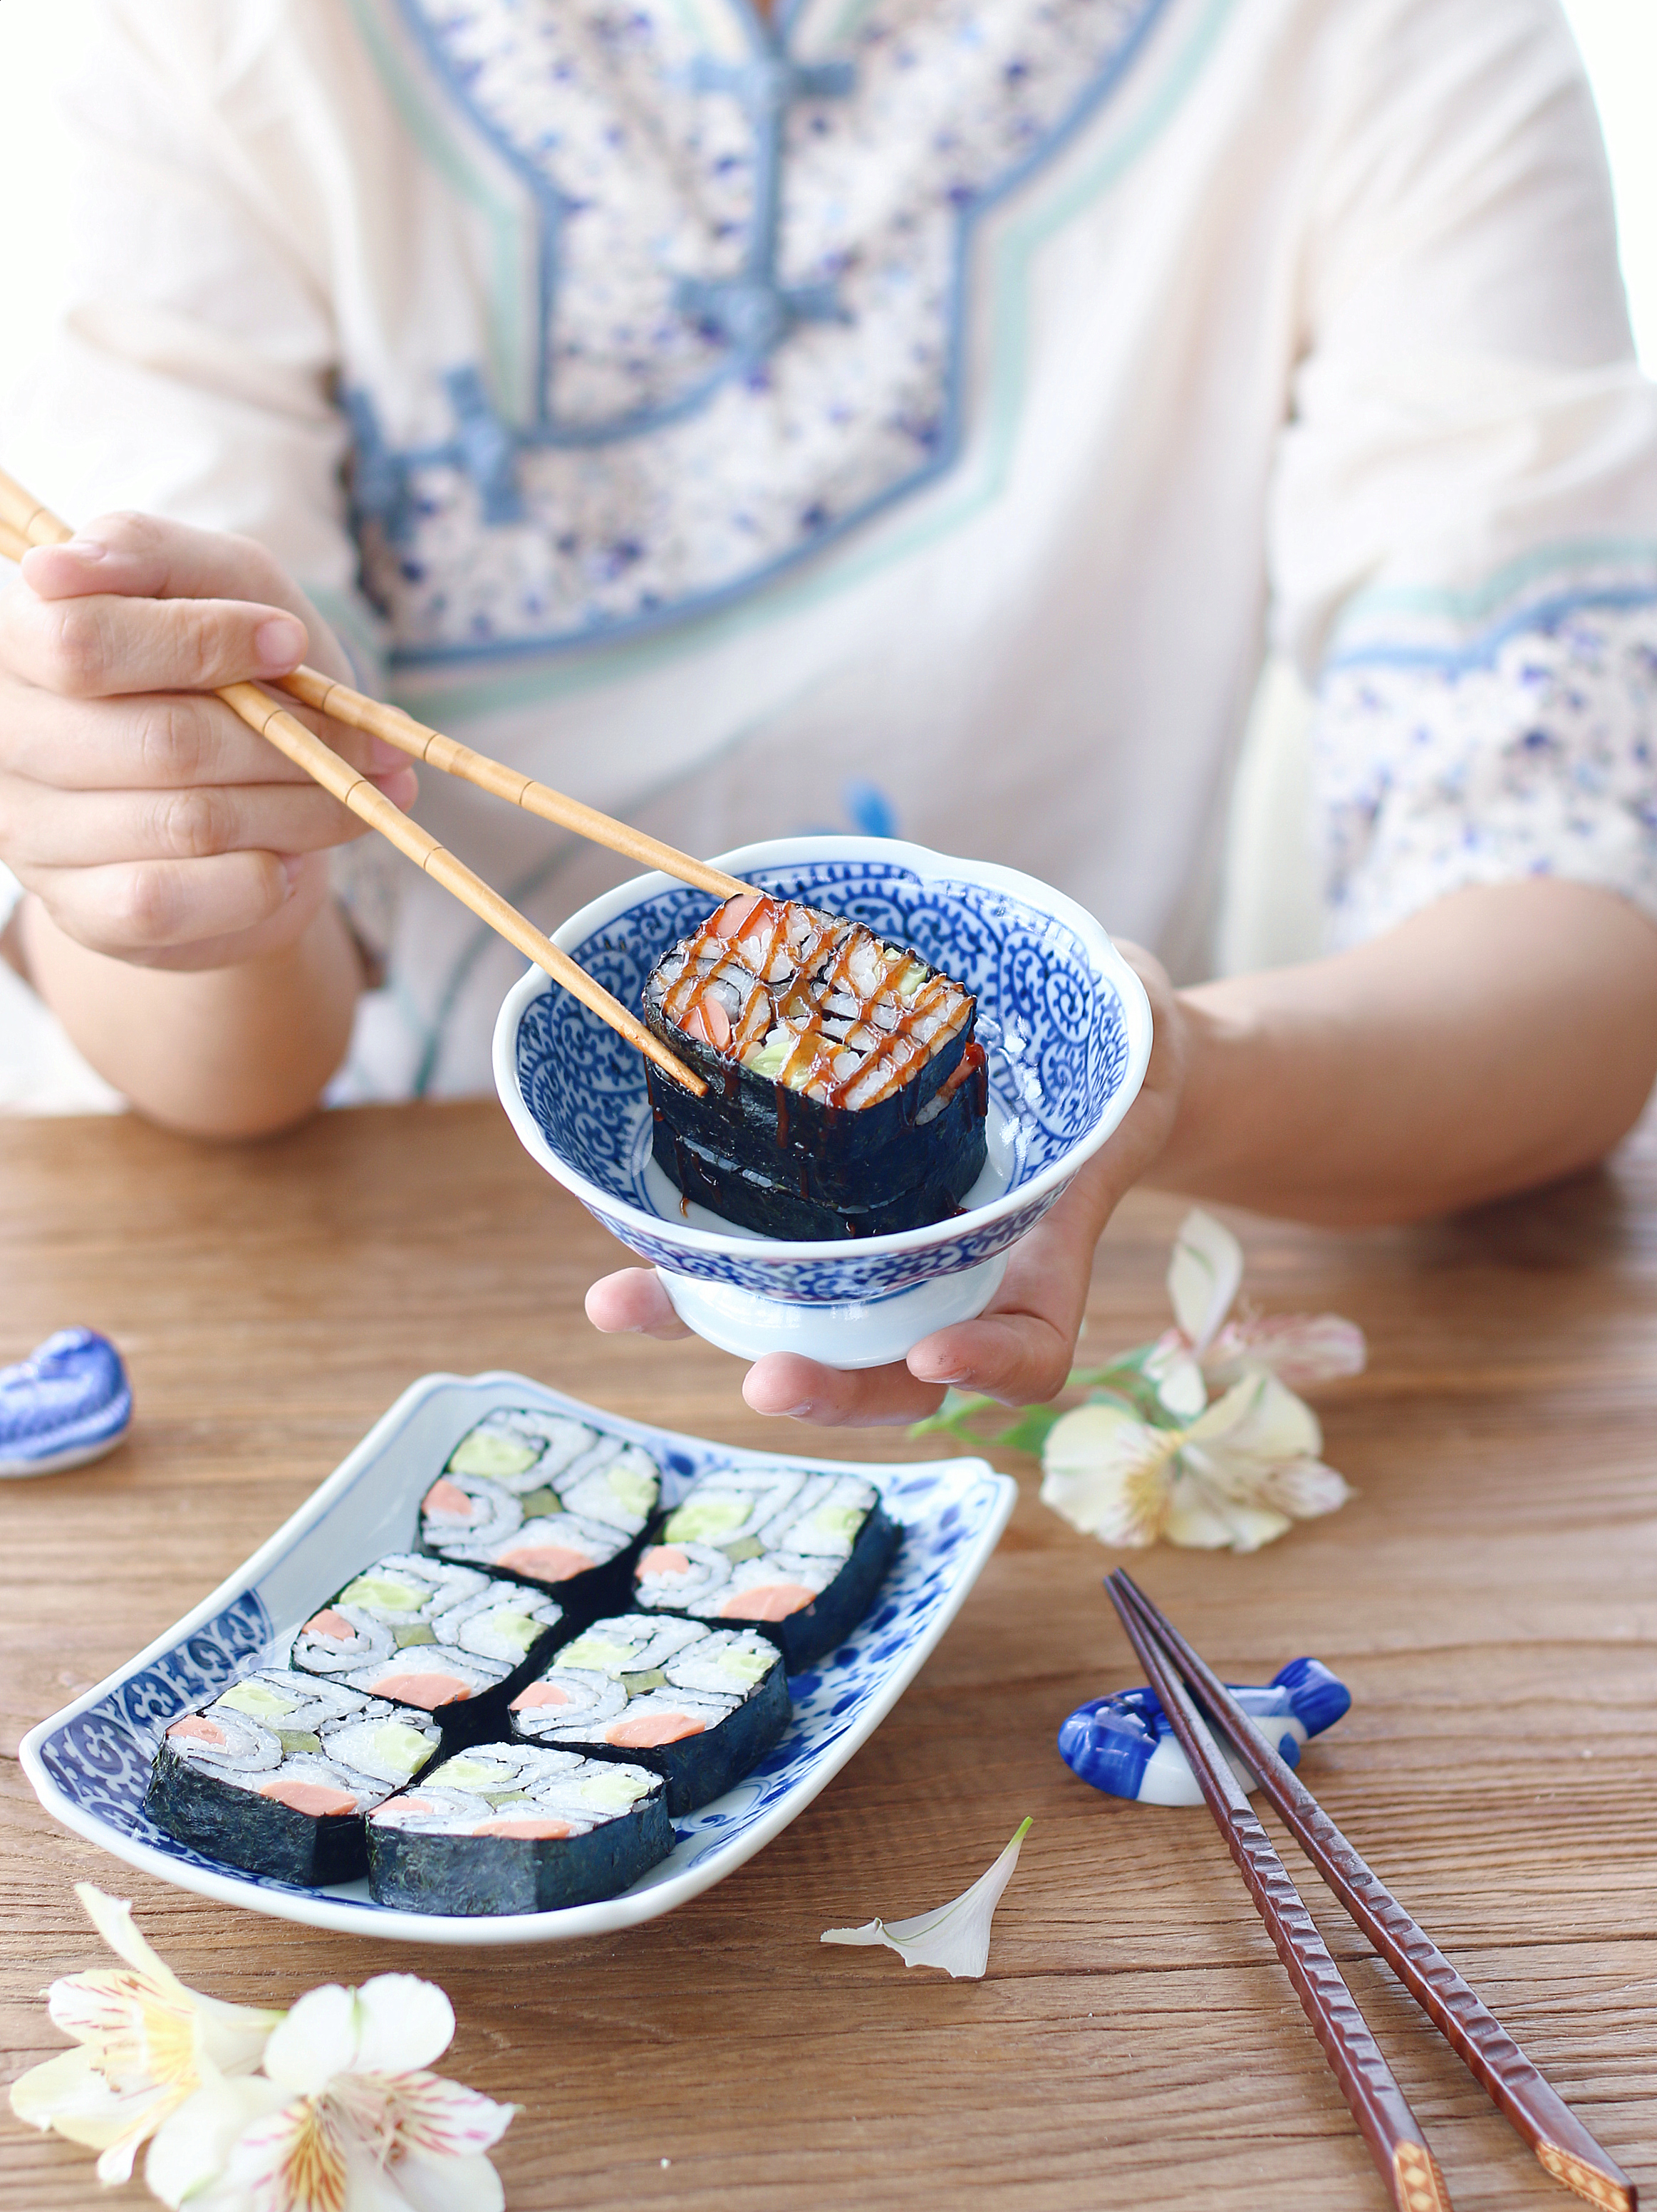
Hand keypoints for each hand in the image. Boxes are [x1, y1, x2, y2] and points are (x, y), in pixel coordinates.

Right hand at [0, 510, 415, 972]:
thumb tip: (67, 566)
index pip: (83, 640)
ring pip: (187, 823)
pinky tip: (286, 859)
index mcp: (18, 641)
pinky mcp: (80, 911)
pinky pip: (170, 901)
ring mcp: (33, 834)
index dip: (202, 641)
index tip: (289, 643)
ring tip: (367, 796)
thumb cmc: (227, 668)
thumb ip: (155, 558)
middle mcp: (5, 738)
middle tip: (379, 747)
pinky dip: (255, 880)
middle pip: (163, 740)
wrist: (238, 795)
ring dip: (304, 810)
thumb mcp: (213, 584)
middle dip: (294, 741)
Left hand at [586, 944, 1187, 1425]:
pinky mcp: (829, 1218)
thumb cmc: (1117, 1038)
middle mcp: (959, 1276)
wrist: (1077, 1055)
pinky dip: (697, 1274)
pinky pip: (766, 1263)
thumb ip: (1131, 1018)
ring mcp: (889, 1257)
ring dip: (719, 1329)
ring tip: (627, 1305)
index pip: (1032, 1342)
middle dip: (833, 1389)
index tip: (936, 1356)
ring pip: (814, 1329)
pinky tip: (626, 1262)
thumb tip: (1118, 977)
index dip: (990, 1365)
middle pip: (899, 1376)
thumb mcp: (1135, 1024)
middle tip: (769, 1381)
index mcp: (1045, 1247)